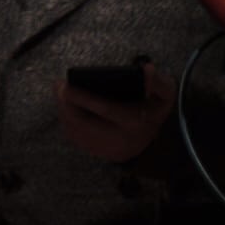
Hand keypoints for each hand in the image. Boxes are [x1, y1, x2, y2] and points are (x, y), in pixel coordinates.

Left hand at [55, 64, 174, 161]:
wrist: (153, 138)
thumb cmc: (154, 109)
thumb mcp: (165, 94)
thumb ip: (158, 81)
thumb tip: (147, 70)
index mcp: (136, 123)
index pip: (107, 110)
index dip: (85, 98)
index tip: (67, 87)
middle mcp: (121, 140)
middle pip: (84, 124)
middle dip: (66, 105)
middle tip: (59, 86)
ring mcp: (109, 150)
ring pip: (77, 132)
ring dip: (64, 112)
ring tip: (60, 93)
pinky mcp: (99, 153)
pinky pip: (77, 139)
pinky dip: (67, 122)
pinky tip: (65, 108)